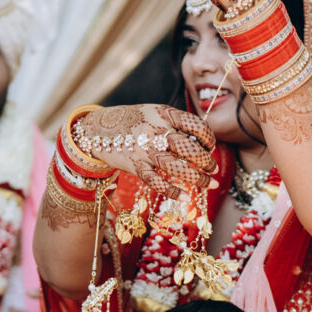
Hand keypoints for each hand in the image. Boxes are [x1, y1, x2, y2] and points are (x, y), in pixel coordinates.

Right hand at [70, 104, 215, 195]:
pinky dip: (173, 192)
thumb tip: (202, 144)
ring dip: (197, 179)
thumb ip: (175, 124)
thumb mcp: (154, 113)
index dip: (209, 138)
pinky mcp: (136, 166)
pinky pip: (157, 182)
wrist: (98, 128)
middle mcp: (156, 131)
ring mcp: (145, 150)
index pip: (196, 126)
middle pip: (190, 149)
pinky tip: (185, 198)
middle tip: (212, 169)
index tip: (210, 146)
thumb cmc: (134, 121)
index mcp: (164, 114)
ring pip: (177, 168)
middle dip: (207, 162)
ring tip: (208, 184)